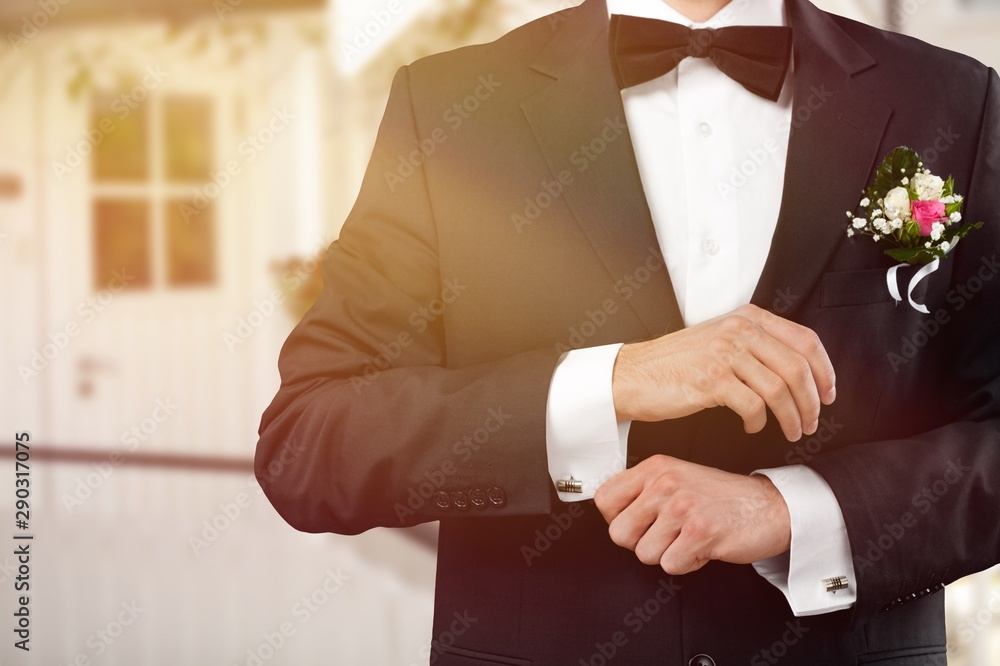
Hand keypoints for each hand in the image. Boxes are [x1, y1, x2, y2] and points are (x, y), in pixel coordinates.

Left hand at [594, 455, 790, 574]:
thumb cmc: (721, 497)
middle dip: (641, 542)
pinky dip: (687, 563)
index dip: (616, 518)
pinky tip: (702, 546)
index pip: (604, 499)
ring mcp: (682, 507)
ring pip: (644, 554)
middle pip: (619, 533)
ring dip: (667, 554)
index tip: (637, 521)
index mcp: (655, 467)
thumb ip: (643, 490)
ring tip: (688, 537)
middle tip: (667, 535)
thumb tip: (610, 514)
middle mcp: (665, 483)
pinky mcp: (700, 532)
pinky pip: (671, 565)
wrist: (770, 507)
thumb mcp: (676, 478)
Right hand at [612, 304, 835, 441]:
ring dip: (792, 417)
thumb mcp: (719, 339)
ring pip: (779, 389)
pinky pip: (753, 406)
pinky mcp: (711, 379)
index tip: (828, 393)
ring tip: (792, 431)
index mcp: (747, 318)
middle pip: (797, 367)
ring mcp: (724, 353)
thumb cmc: (675, 364)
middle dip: (812, 401)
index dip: (825, 370)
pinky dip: (759, 422)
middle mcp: (738, 330)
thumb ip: (755, 344)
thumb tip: (798, 371)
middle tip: (812, 421)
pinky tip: (752, 426)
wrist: (633, 375)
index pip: (805, 340)